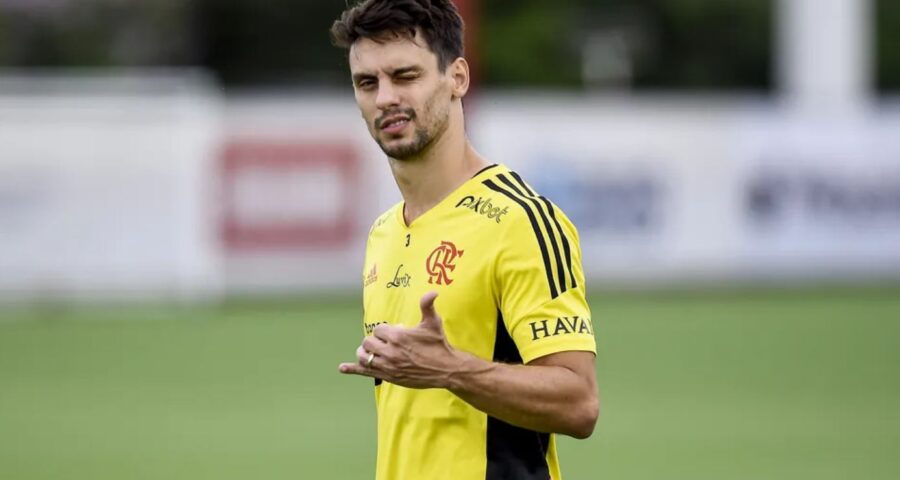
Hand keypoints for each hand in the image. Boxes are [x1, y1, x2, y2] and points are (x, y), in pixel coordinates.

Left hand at [339, 292, 462, 388]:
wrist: (445, 369)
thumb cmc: (439, 345)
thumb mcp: (433, 323)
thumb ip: (428, 306)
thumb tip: (432, 292)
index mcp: (397, 336)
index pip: (378, 329)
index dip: (384, 330)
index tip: (396, 333)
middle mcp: (389, 351)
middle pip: (368, 342)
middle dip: (374, 340)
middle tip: (386, 342)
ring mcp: (387, 366)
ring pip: (364, 356)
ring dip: (364, 352)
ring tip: (371, 350)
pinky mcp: (388, 376)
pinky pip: (364, 372)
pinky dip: (351, 369)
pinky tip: (342, 368)